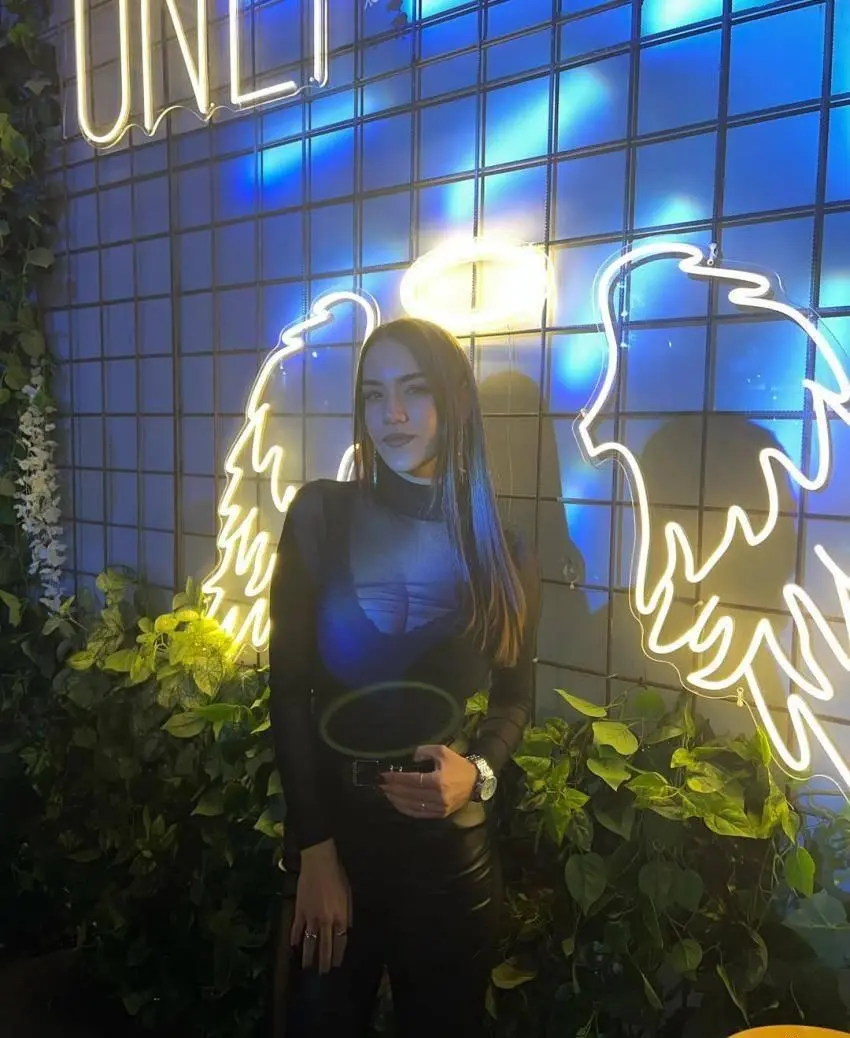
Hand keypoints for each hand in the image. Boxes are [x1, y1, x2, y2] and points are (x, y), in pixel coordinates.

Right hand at [291, 839, 351, 973]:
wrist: (319, 862)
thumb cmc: (338, 875)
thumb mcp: (349, 895)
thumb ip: (348, 914)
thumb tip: (347, 929)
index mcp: (340, 917)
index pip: (340, 942)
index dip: (337, 955)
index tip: (336, 965)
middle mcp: (326, 920)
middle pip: (325, 947)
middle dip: (323, 962)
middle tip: (322, 973)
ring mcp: (311, 917)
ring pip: (309, 942)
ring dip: (308, 955)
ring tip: (307, 966)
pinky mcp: (299, 910)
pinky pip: (296, 928)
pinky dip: (294, 938)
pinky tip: (293, 946)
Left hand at [380, 744, 477, 819]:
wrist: (476, 782)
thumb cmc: (458, 765)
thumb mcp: (442, 751)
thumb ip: (424, 751)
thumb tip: (410, 758)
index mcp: (438, 781)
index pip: (411, 780)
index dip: (396, 778)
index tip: (384, 775)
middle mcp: (437, 796)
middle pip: (409, 794)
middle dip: (393, 789)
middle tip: (381, 784)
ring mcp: (439, 808)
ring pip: (412, 806)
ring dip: (397, 800)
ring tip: (387, 793)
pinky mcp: (440, 814)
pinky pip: (419, 814)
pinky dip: (407, 809)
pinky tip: (398, 804)